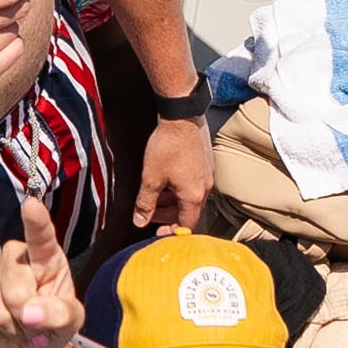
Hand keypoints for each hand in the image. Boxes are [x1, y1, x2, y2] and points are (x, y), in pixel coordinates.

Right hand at [0, 196, 83, 347]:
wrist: (19, 344)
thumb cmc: (48, 325)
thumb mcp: (69, 323)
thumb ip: (59, 315)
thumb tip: (30, 313)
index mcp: (47, 257)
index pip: (41, 236)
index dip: (36, 221)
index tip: (31, 206)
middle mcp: (14, 254)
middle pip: (15, 290)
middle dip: (23, 318)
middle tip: (30, 324)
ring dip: (8, 328)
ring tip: (15, 326)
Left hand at [131, 102, 216, 228]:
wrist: (182, 116)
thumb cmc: (169, 145)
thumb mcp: (151, 178)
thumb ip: (146, 203)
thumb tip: (140, 221)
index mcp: (194, 195)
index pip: (187, 224)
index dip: (171, 230)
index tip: (158, 230)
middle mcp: (205, 186)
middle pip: (189, 210)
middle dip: (169, 214)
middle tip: (152, 212)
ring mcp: (207, 173)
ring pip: (191, 195)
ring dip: (174, 200)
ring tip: (156, 194)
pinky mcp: (206, 161)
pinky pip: (194, 182)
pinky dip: (180, 186)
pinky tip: (167, 178)